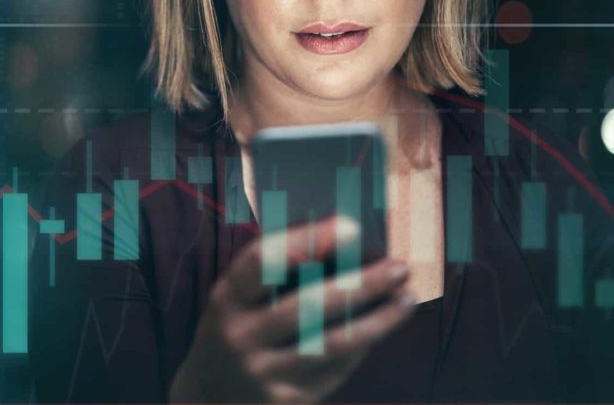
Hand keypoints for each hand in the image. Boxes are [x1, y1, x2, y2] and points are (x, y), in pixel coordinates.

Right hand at [168, 215, 415, 402]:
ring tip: (406, 296)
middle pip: (309, 306)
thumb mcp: (232, 303)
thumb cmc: (229, 335)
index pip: (264, 261)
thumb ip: (270, 277)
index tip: (350, 226)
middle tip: (399, 265)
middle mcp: (240, 338)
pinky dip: (362, 346)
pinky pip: (334, 370)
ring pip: (332, 344)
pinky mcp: (286, 402)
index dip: (306, 240)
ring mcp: (263, 374)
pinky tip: (382, 325)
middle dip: (361, 284)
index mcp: (224, 301)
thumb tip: (336, 241)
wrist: (206, 403)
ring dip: (377, 319)